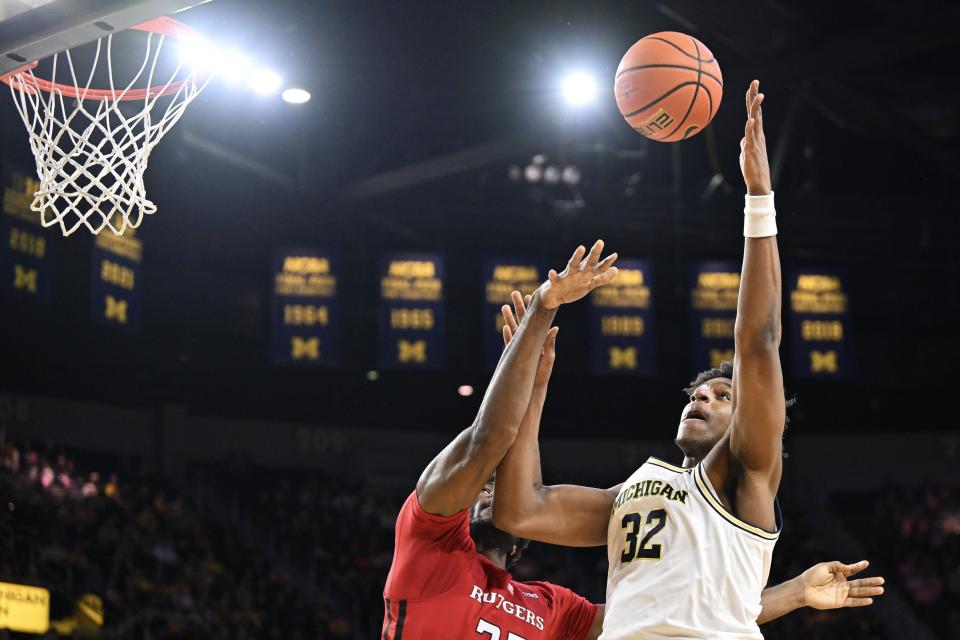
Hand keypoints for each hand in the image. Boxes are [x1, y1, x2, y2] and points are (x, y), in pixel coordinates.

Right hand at [502, 291, 557, 387]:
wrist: (532, 389)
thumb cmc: (542, 375)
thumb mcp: (548, 358)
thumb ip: (549, 343)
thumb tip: (555, 328)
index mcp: (538, 339)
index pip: (533, 320)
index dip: (531, 308)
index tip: (530, 296)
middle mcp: (528, 341)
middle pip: (521, 320)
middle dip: (518, 307)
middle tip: (514, 293)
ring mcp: (519, 348)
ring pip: (513, 329)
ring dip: (508, 318)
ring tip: (504, 306)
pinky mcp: (512, 356)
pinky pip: (508, 343)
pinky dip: (506, 335)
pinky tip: (504, 326)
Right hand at [540, 240, 618, 309]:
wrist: (554, 296)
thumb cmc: (573, 288)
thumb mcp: (589, 285)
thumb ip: (602, 278)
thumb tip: (616, 269)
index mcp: (586, 273)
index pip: (598, 267)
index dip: (606, 262)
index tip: (615, 255)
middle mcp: (577, 272)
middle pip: (588, 262)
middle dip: (594, 253)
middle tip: (600, 242)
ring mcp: (567, 276)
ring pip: (572, 265)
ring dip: (576, 257)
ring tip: (581, 248)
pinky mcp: (555, 283)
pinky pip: (554, 279)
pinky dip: (553, 275)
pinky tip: (552, 272)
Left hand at [740, 79, 771, 194]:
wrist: (759, 183)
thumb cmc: (752, 167)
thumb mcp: (746, 153)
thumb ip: (745, 143)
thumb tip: (743, 139)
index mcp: (756, 134)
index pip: (755, 113)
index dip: (752, 99)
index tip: (752, 85)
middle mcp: (757, 135)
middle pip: (756, 112)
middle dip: (755, 97)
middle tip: (755, 81)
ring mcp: (755, 142)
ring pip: (756, 122)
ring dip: (757, 108)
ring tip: (758, 95)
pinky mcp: (751, 151)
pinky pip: (750, 138)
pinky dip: (750, 129)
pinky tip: (750, 120)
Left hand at [800, 560, 884, 609]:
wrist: (803, 589)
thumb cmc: (812, 576)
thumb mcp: (825, 566)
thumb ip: (838, 566)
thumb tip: (850, 567)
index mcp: (838, 574)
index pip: (852, 570)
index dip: (859, 566)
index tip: (866, 563)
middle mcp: (842, 583)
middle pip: (859, 582)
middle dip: (871, 581)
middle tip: (882, 580)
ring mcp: (842, 593)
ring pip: (859, 592)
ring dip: (870, 591)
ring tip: (881, 589)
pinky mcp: (840, 602)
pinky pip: (853, 602)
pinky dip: (861, 601)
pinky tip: (870, 600)